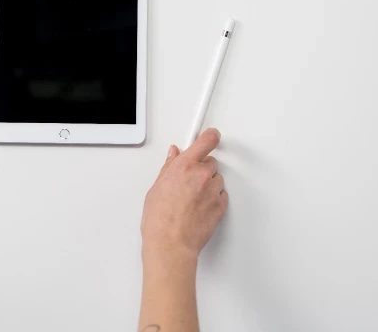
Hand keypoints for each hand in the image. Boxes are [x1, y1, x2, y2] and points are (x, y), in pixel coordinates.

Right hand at [141, 128, 227, 262]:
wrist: (170, 244)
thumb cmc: (159, 220)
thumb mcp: (156, 188)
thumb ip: (169, 167)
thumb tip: (173, 155)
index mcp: (184, 166)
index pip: (206, 141)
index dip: (210, 136)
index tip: (211, 135)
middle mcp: (202, 175)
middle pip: (211, 162)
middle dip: (202, 168)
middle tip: (189, 181)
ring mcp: (213, 191)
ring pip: (217, 180)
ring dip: (208, 185)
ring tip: (193, 199)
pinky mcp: (220, 206)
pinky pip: (221, 195)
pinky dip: (213, 199)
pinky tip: (199, 207)